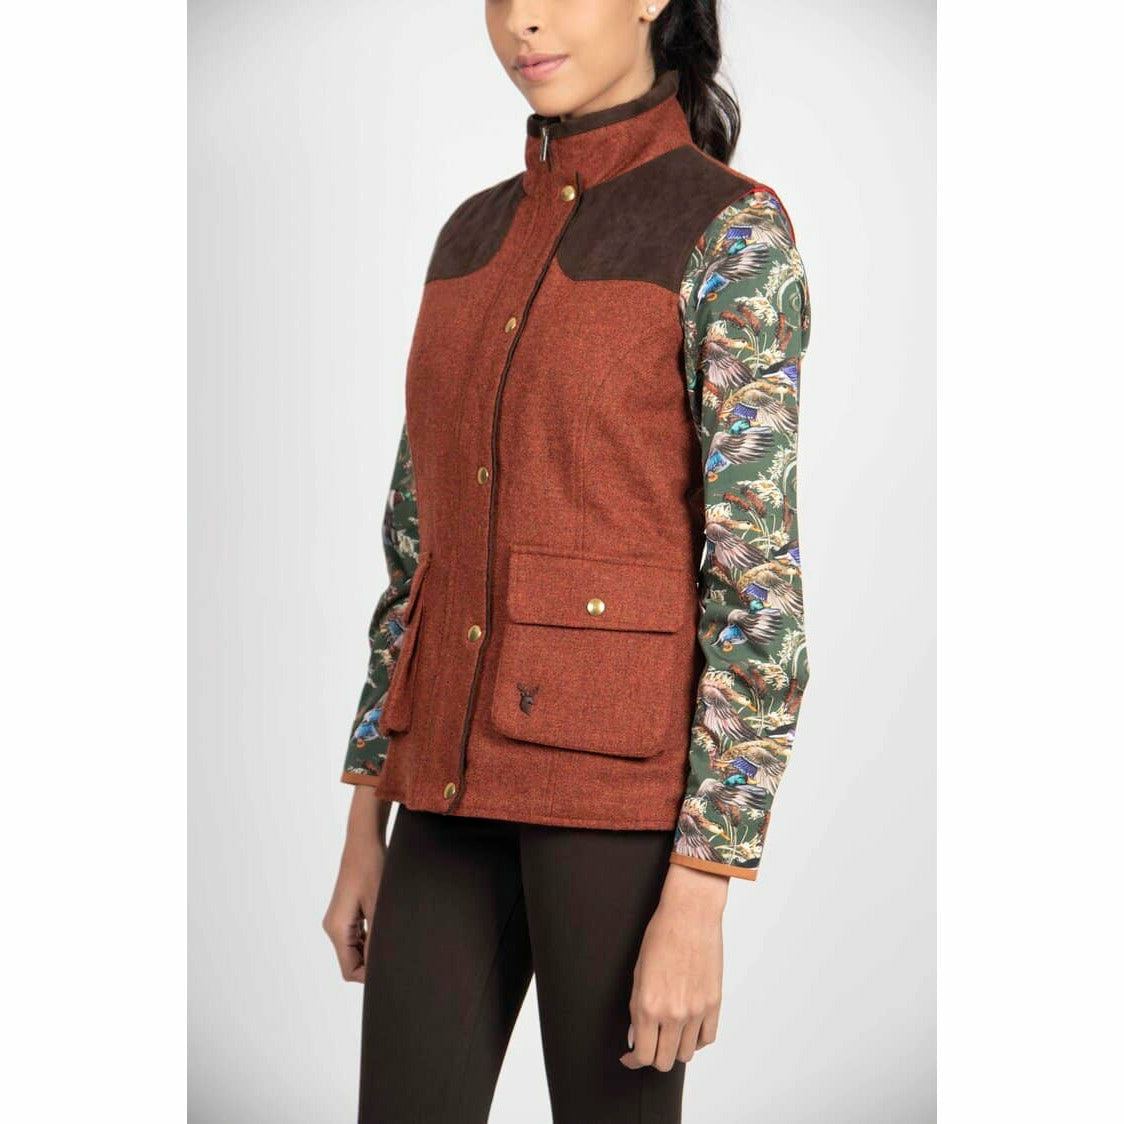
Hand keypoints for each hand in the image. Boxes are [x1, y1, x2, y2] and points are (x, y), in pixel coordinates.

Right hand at [322, 785, 390, 981]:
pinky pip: (358, 936)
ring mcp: (339, 920)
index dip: (370, 975)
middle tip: (398, 951)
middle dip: (373, 961)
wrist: (365, 840)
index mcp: (337, 929)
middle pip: (352, 962)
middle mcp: (333, 928)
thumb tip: (384, 965)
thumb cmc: (372, 868)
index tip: (393, 965)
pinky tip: (388, 925)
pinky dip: (372, 937)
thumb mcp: (380, 906)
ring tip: (395, 934)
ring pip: (356, 950)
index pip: (350, 970)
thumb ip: (378, 938)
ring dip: (374, 948)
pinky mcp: (347, 913)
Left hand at [619, 862, 728, 1069]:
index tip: (631, 1056)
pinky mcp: (714, 1003)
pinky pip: (707, 1038)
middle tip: (649, 1043)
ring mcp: (697, 1010)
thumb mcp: (638, 972)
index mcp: (650, 1006)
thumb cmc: (661, 936)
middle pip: (664, 1060)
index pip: (643, 1054)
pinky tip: (688, 1028)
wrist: (690, 915)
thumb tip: (636, 1037)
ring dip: (675, 1048)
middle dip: (653, 1056)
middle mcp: (674, 1013)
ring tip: (669, 1033)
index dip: (634, 1060)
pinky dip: (697, 1039)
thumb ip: (637, 1010)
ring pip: (687, 1054)